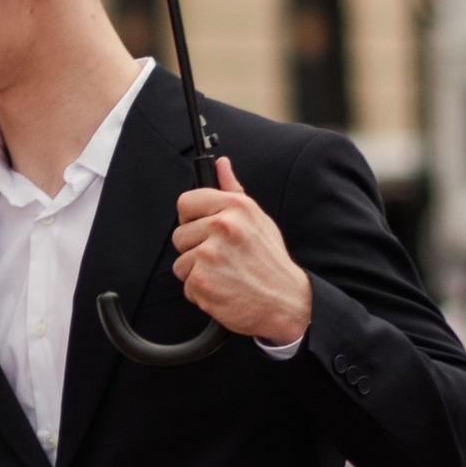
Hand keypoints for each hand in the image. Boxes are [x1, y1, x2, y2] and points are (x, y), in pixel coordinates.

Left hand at [171, 158, 312, 344]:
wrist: (286, 301)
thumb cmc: (270, 262)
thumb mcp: (257, 219)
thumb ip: (233, 191)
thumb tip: (221, 164)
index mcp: (235, 208)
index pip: (186, 202)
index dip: (191, 219)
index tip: (202, 229)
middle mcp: (222, 227)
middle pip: (179, 235)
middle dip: (195, 249)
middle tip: (222, 258)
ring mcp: (210, 255)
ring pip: (180, 263)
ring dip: (197, 273)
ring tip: (224, 275)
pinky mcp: (202, 281)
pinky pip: (186, 286)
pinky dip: (201, 293)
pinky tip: (223, 289)